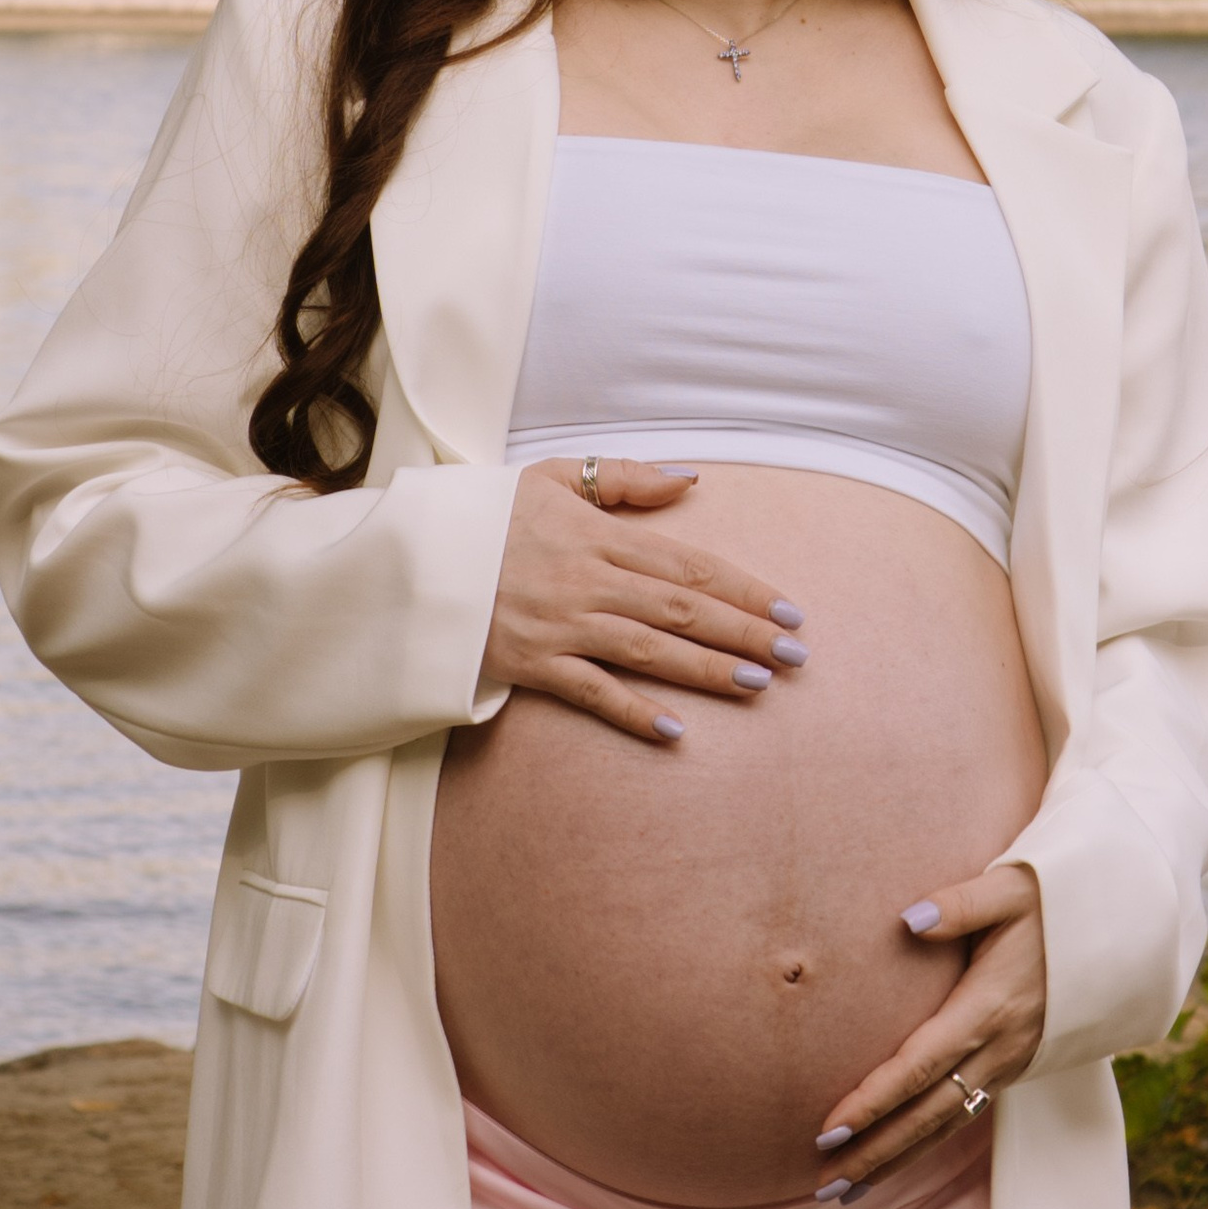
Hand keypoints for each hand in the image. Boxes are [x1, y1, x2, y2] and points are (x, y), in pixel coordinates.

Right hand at [484, 460, 807, 745]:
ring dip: (709, 670)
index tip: (789, 609)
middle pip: (682, 611)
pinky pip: (592, 693)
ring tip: (760, 684)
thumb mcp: (550, 477)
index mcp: (596, 535)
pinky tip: (675, 731)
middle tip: (797, 655)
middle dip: (746, 633)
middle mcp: (586, 581)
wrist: (410, 559)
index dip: (744, 588)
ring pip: (650, 651)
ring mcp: (560, 626)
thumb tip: (690, 482)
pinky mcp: (531, 665)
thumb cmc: (485, 515)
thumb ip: (623, 478)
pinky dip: (634, 713)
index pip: (688, 564)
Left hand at [811, 866, 1045, 1189]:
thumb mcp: (1012, 890)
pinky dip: (925, 1145)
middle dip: (875, 1152)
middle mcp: (1000, 1046)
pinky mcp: (1013, 1067)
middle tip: (823, 1186)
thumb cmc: (1054, 901)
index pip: (920, 1065)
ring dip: (896, 1160)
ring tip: (844, 1191)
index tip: (828, 1130)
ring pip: (946, 1125)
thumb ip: (961, 904)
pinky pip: (963, 1115)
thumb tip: (908, 920)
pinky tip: (892, 1162)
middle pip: (928, 1114)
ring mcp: (1010, 1063)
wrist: (1115, 928)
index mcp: (990, 1006)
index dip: (874, 1102)